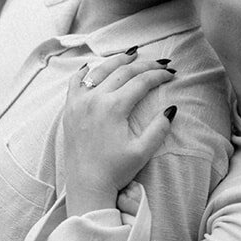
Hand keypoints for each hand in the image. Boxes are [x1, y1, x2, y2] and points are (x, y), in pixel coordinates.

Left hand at [61, 52, 176, 212]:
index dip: (159, 75)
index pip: (141, 82)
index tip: (171, 73)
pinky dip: (84, 72)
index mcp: (114, 107)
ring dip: (117, 61)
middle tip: (159, 62)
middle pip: (123, 72)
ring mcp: (79, 103)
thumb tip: (171, 108)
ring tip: (131, 55)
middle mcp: (95, 99)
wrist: (87, 186)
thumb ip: (159, 128)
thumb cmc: (115, 171)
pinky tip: (91, 67)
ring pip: (99, 71)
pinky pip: (75, 83)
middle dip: (144, 65)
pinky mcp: (69, 110)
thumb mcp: (143, 151)